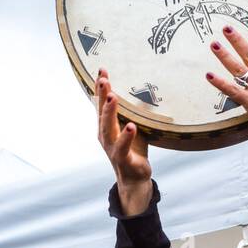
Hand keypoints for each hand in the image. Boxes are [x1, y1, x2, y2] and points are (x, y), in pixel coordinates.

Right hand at [95, 68, 153, 216]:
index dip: (101, 87)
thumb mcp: (134, 128)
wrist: (134, 178)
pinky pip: (122, 146)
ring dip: (110, 111)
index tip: (102, 69)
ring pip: (108, 127)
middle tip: (103, 78)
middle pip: (102, 112)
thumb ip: (135, 113)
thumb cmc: (133, 150)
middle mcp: (105, 135)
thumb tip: (146, 93)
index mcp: (107, 126)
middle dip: (102, 94)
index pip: (102, 103)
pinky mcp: (122, 158)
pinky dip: (126, 136)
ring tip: (113, 97)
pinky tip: (130, 126)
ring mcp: (111, 147)